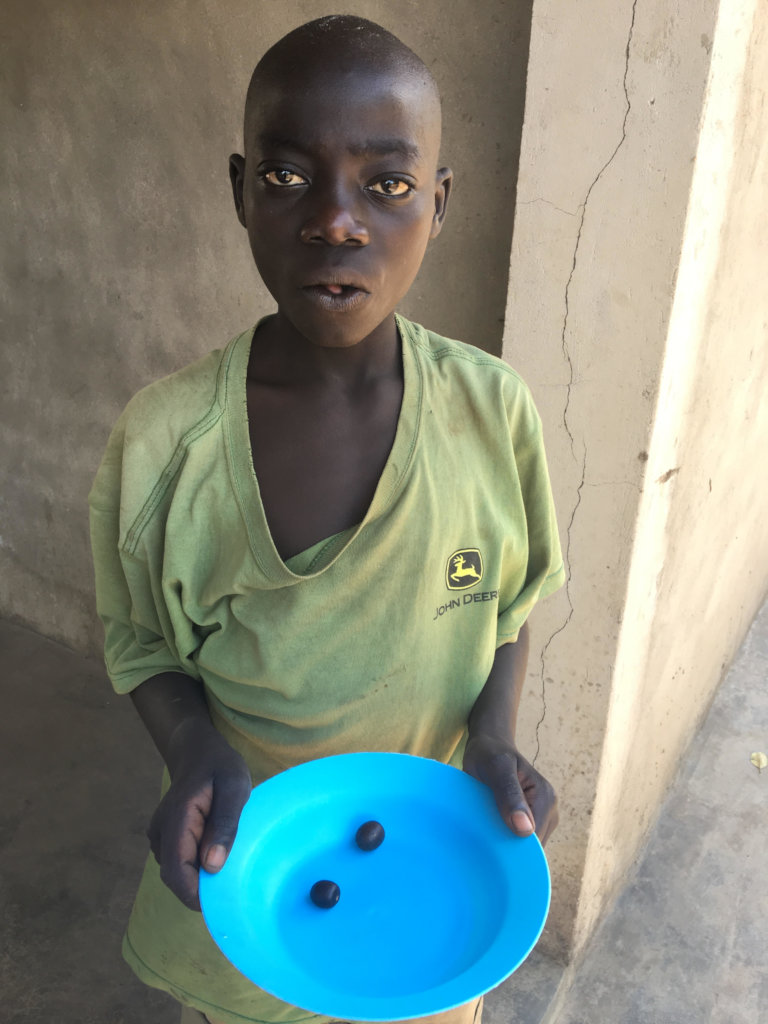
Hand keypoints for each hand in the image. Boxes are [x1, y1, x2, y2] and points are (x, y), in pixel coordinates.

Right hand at [146, 719, 251, 910]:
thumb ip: (225, 824)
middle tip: (233, 888)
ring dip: (198, 877)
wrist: (198, 749)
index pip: (176, 873)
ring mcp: (159, 834)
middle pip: (174, 877)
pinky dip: (195, 865)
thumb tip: (212, 865)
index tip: (223, 903)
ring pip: (176, 870)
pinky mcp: (164, 836)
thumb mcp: (234, 787)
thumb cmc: (220, 766)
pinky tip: (216, 854)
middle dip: (200, 889)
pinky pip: (178, 860)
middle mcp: (161, 831)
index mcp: (177, 820)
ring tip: (229, 867)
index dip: (195, 895)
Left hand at [463, 734, 558, 844]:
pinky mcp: (530, 822)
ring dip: (506, 847)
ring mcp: (541, 818)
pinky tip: (490, 834)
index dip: (512, 849)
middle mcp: (548, 811)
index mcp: (545, 798)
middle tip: (482, 840)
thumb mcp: (496, 767)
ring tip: (485, 834)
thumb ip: (508, 794)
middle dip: (509, 850)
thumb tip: (525, 830)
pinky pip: (519, 842)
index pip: (533, 841)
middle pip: (531, 848)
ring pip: (525, 848)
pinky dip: (505, 842)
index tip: (488, 849)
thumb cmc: (490, 754)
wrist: (489, 746)